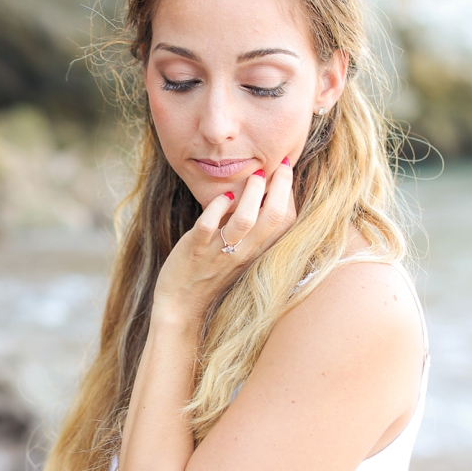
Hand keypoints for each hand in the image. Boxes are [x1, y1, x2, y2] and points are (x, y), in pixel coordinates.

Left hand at [153, 160, 297, 322]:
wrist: (182, 305)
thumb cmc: (211, 274)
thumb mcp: (240, 254)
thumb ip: (251, 230)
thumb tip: (259, 195)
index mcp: (257, 251)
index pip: (285, 221)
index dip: (289, 193)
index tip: (286, 169)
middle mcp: (244, 252)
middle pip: (273, 217)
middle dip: (280, 187)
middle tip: (280, 165)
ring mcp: (220, 251)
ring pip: (244, 221)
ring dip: (251, 194)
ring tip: (254, 176)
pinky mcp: (195, 250)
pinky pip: (208, 226)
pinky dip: (217, 207)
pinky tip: (223, 196)